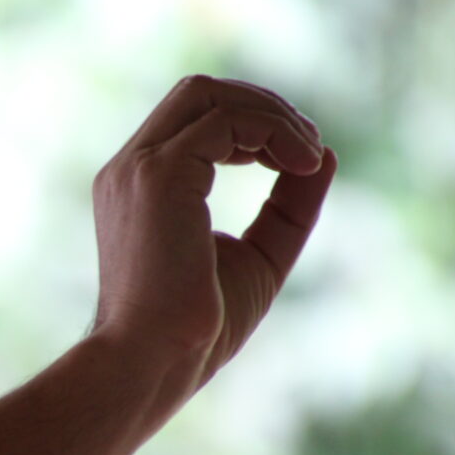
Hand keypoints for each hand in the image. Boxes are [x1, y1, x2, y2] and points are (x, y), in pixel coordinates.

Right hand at [90, 75, 335, 383]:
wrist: (154, 362)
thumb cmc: (195, 328)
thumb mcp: (259, 255)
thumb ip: (287, 206)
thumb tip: (326, 155)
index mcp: (139, 188)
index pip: (194, 120)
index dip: (253, 125)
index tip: (299, 160)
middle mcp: (129, 170)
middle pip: (198, 92)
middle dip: (263, 106)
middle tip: (309, 146)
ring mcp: (138, 169)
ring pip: (210, 95)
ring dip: (273, 117)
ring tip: (309, 156)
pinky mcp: (159, 176)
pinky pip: (225, 121)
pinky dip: (273, 132)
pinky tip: (302, 164)